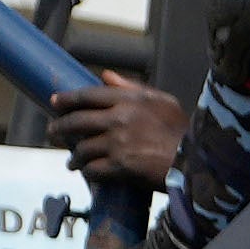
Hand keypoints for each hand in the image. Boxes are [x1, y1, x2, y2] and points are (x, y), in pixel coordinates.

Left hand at [44, 74, 187, 181]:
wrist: (197, 161)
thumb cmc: (182, 131)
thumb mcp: (162, 100)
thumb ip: (132, 87)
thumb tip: (105, 76)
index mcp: (129, 100)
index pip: (87, 95)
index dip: (67, 99)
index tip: (54, 102)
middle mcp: (119, 119)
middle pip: (77, 121)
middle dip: (59, 128)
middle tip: (52, 133)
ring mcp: (118, 144)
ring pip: (82, 149)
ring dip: (74, 156)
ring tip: (72, 161)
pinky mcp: (120, 167)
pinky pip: (93, 169)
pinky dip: (87, 172)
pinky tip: (86, 173)